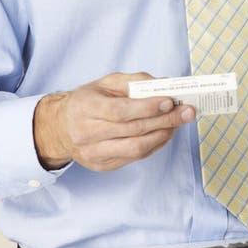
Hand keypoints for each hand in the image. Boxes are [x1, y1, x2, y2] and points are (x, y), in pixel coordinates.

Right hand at [33, 72, 195, 171]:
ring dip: (163, 135)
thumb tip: (165, 84)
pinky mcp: (103, 166)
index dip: (147, 107)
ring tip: (178, 123)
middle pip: (133, 130)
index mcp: (86, 108)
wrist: (61, 128)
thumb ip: (135, 81)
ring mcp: (95, 153)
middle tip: (186, 112)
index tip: (169, 100)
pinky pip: (134, 158)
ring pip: (136, 148)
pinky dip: (154, 146)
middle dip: (165, 121)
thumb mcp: (106, 83)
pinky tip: (164, 134)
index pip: (121, 111)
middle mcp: (88, 134)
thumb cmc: (88, 100)